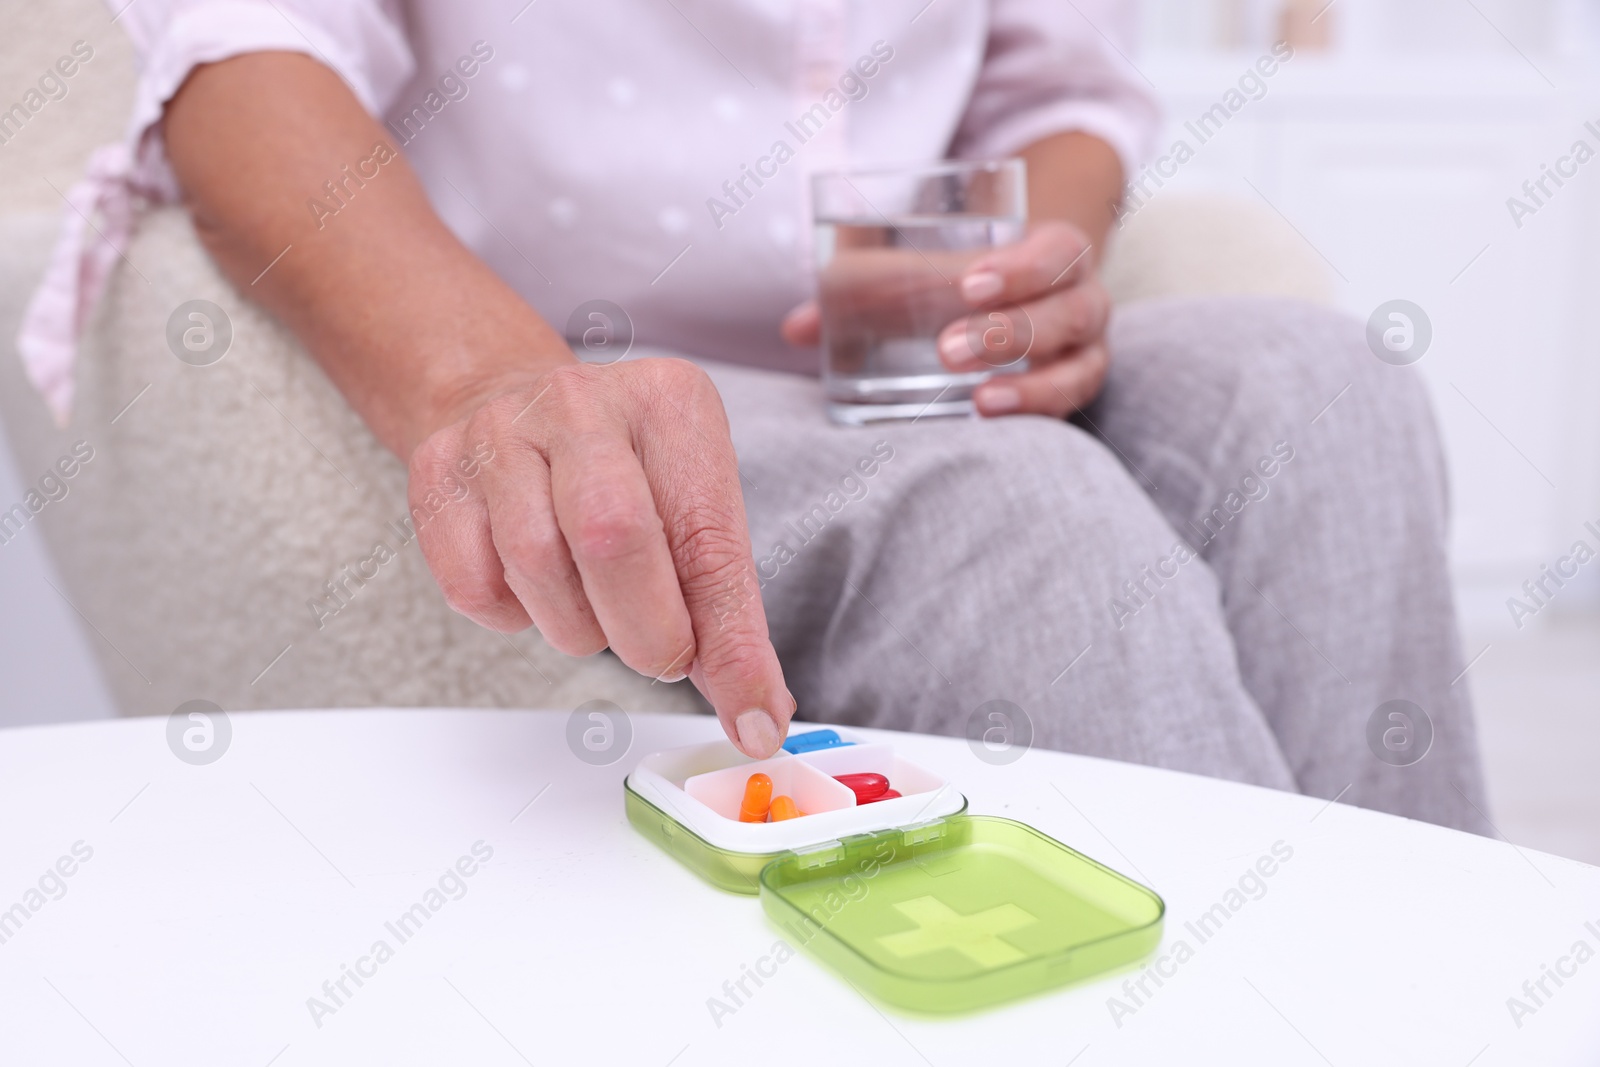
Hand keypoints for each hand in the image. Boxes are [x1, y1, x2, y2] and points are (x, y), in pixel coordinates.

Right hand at [408, 358, 794, 757]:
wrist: (506, 403)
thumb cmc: (619, 472)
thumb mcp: (691, 510)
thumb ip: (723, 609)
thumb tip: (756, 712)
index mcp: (668, 406)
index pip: (708, 540)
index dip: (731, 643)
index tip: (752, 718)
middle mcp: (581, 405)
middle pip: (612, 537)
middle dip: (647, 632)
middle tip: (661, 655)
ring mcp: (498, 433)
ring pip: (537, 567)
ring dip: (577, 626)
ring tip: (595, 605)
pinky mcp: (436, 475)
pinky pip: (473, 586)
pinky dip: (512, 615)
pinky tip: (532, 584)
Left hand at [782, 220, 1108, 417]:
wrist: (1027, 302)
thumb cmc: (966, 282)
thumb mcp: (926, 271)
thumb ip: (863, 290)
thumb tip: (796, 329)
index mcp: (1055, 253)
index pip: (1057, 251)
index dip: (1020, 267)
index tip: (967, 284)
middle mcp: (1083, 301)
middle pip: (1073, 310)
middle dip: (1011, 331)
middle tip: (947, 351)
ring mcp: (1085, 354)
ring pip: (1080, 366)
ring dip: (1028, 383)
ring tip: (977, 400)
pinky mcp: (1074, 396)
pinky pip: (1070, 408)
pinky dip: (1035, 412)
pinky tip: (991, 419)